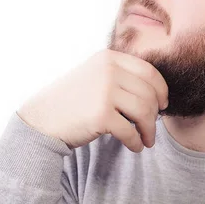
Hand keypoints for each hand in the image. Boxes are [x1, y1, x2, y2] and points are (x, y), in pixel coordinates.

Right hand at [17, 49, 168, 152]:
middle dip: (156, 114)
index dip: (161, 90)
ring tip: (147, 140)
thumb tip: (156, 92)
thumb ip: (120, 75)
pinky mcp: (101, 115)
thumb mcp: (94, 75)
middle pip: (150, 93)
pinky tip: (134, 146)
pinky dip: (136, 142)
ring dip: (149, 130)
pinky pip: (131, 131)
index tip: (163, 104)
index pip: (149, 72)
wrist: (42, 120)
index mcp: (108, 58)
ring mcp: (105, 92)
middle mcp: (108, 71)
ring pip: (145, 112)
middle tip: (152, 127)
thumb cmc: (71, 101)